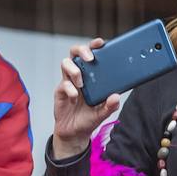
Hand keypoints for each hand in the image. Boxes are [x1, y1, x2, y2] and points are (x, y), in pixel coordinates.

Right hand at [52, 38, 120, 159]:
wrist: (74, 133)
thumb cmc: (88, 118)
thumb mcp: (102, 113)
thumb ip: (110, 106)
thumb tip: (116, 96)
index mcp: (91, 76)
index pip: (91, 54)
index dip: (94, 45)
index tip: (101, 42)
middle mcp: (79, 75)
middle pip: (75, 52)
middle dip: (82, 50)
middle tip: (90, 58)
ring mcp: (68, 82)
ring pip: (66, 63)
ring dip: (74, 70)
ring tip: (81, 83)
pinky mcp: (60, 91)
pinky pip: (63, 84)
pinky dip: (70, 90)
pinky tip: (75, 99)